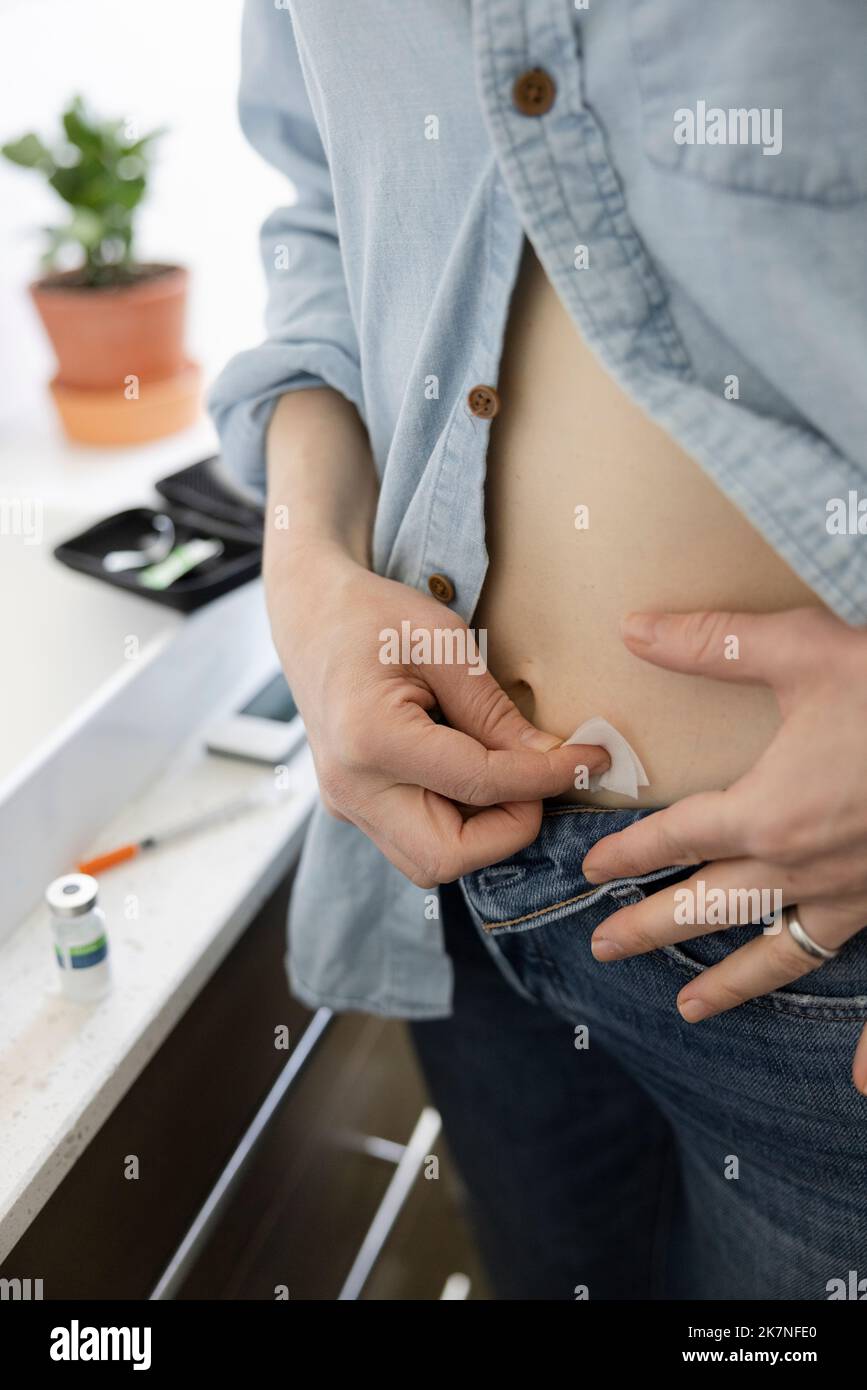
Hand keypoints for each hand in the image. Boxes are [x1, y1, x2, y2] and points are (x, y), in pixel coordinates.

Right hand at [268, 542, 608, 886]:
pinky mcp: (353, 808)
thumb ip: (494, 712)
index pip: (480, 785)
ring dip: (483, 832)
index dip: (546, 778)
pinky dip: (457, 821)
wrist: (311, 616)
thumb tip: (550, 759)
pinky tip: (470, 773)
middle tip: (537, 779)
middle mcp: (350, 787)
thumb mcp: (444, 643)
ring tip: (503, 772)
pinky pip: (416, 841)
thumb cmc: (375, 616)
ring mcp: (345, 804)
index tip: (591, 760)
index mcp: (371, 739)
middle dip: (507, 829)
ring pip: (431, 863)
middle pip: (447, 857)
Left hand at [581, 607, 866, 1092]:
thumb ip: (716, 645)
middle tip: (602, 947)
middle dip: (649, 926)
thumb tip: (634, 628)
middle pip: (708, 905)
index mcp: (770, 812)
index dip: (629, 851)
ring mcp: (856, 894)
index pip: (676, 837)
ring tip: (687, 1007)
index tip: (593, 867)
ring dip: (728, 981)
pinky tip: (857, 1083)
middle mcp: (805, 866)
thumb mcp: (808, 651)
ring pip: (778, 952)